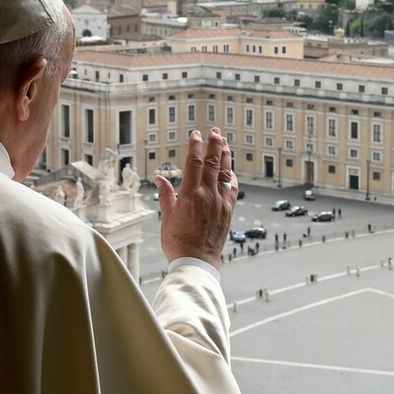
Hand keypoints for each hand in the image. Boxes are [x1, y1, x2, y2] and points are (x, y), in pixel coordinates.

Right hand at [155, 128, 235, 267]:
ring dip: (225, 156)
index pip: (194, 163)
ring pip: (225, 173)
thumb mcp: (166, 216)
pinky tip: (230, 170)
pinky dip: (232, 176)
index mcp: (190, 195)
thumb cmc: (178, 241)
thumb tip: (160, 178)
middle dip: (214, 144)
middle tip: (215, 131)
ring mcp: (220, 203)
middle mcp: (208, 195)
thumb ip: (166, 194)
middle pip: (213, 163)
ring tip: (224, 143)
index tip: (196, 134)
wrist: (197, 261)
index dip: (195, 146)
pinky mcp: (228, 211)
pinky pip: (233, 189)